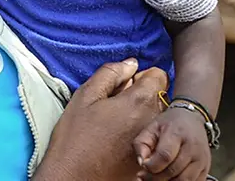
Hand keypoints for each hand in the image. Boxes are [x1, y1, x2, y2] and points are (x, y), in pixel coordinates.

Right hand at [34, 60, 168, 180]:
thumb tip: (130, 64)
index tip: (124, 86)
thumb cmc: (76, 136)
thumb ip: (110, 73)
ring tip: (116, 126)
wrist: (75, 176)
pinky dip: (139, 134)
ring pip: (156, 116)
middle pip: (159, 96)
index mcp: (139, 101)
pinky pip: (152, 137)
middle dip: (141, 96)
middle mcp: (153, 121)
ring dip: (141, 115)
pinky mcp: (149, 157)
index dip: (140, 76)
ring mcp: (153, 141)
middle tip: (115, 106)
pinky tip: (118, 142)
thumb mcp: (86, 95)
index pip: (159, 75)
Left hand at [133, 107, 211, 179]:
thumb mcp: (151, 127)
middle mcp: (193, 147)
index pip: (165, 155)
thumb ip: (141, 143)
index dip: (151, 166)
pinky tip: (169, 178)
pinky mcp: (206, 168)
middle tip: (145, 176)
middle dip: (156, 177)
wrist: (192, 119)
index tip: (143, 166)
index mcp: (177, 133)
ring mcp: (202, 159)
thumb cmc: (169, 124)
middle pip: (173, 171)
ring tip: (157, 177)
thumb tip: (141, 162)